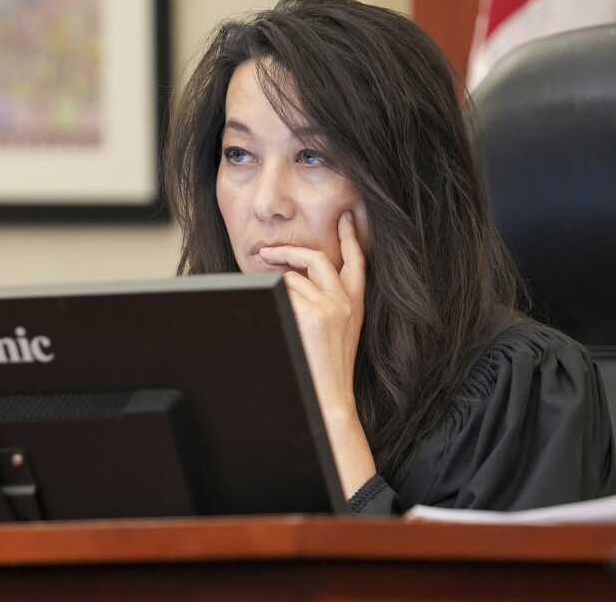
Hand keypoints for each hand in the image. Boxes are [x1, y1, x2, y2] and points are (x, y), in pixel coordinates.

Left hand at [259, 211, 375, 494]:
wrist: (331, 398)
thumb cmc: (327, 369)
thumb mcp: (339, 332)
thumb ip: (327, 305)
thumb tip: (294, 280)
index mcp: (355, 304)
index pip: (357, 261)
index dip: (352, 237)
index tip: (348, 217)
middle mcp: (346, 301)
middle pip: (318, 258)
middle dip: (290, 250)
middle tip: (268, 249)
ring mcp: (330, 306)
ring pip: (293, 276)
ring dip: (273, 278)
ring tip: (258, 284)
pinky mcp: (313, 313)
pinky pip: (284, 290)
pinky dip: (271, 294)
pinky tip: (263, 302)